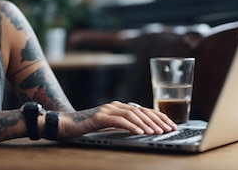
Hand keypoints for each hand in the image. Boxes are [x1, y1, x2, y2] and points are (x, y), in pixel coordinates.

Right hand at [57, 101, 176, 137]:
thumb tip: (145, 131)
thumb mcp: (111, 127)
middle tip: (168, 129)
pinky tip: (140, 132)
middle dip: (157, 120)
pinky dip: (132, 126)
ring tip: (156, 132)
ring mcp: (107, 109)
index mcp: (119, 107)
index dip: (159, 116)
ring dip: (146, 124)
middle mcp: (115, 105)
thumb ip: (124, 125)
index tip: (171, 125)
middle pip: (141, 110)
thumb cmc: (88, 127)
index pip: (144, 109)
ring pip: (132, 113)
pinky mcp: (100, 116)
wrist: (66, 125)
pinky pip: (119, 120)